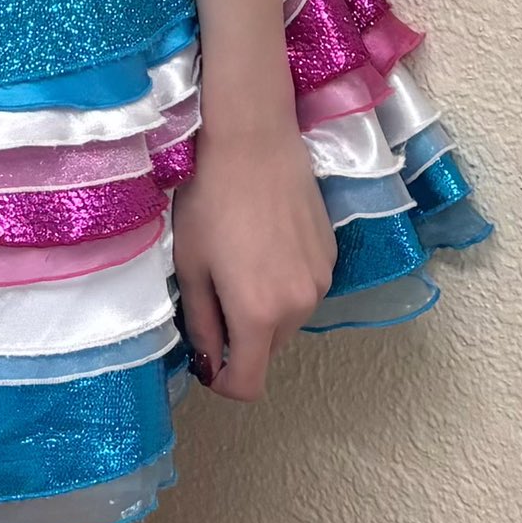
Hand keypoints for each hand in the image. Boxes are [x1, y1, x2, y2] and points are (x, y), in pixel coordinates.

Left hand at [169, 121, 338, 401]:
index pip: (248, 383)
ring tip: (241, 259)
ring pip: (287, 320)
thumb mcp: (191, 266)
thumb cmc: (209, 199)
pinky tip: (266, 241)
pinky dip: (284, 282)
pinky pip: (304, 288)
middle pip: (267, 350)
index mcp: (257, 315)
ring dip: (264, 309)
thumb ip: (201, 324)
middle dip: (241, 337)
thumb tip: (209, 359)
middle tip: (216, 291)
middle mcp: (298, 307)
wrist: (252, 139)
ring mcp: (320, 280)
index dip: (223, 380)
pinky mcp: (331, 254)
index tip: (207, 358)